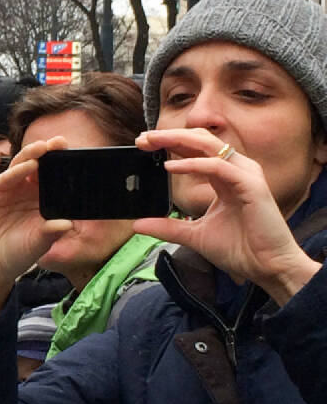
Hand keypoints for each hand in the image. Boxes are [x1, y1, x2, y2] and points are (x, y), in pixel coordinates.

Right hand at [0, 138, 73, 319]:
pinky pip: (6, 178)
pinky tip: (28, 164)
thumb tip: (67, 223)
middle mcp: (25, 192)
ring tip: (44, 147)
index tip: (75, 155)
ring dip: (33, 154)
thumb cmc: (16, 255)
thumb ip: (50, 232)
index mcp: (41, 201)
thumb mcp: (38, 244)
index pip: (54, 178)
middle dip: (49, 153)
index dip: (62, 166)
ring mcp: (8, 190)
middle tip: (61, 142)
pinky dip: (17, 171)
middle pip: (39, 167)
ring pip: (21, 166)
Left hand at [134, 129, 320, 304]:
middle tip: (142, 138)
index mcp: (224, 177)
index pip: (195, 150)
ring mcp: (245, 175)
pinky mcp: (252, 185)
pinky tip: (170, 167)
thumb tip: (137, 225)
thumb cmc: (239, 249)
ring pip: (209, 145)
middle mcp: (236, 170)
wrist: (267, 268)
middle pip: (200, 140)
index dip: (170, 143)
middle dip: (170, 135)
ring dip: (177, 141)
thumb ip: (167, 227)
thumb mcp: (193, 235)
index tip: (143, 144)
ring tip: (151, 142)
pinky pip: (218, 166)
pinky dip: (193, 164)